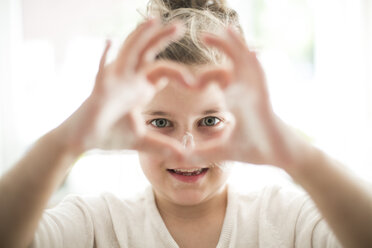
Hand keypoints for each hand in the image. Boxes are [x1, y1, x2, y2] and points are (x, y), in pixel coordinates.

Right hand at [58, 19, 191, 159]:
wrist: (84, 141)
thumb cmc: (110, 135)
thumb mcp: (143, 141)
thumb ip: (163, 146)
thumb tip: (184, 157)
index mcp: (140, 88)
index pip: (162, 71)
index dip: (180, 74)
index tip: (195, 84)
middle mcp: (129, 80)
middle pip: (147, 53)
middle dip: (162, 39)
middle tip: (180, 26)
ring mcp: (114, 81)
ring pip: (129, 53)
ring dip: (140, 36)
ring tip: (154, 21)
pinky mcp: (100, 89)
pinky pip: (101, 70)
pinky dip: (104, 57)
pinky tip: (107, 42)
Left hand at [188, 27, 310, 169]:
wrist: (277, 155)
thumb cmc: (253, 149)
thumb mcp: (220, 150)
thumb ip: (199, 153)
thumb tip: (176, 160)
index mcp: (234, 98)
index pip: (217, 77)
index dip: (203, 77)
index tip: (190, 85)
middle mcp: (244, 90)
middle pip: (231, 61)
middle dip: (220, 46)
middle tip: (203, 35)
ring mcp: (255, 91)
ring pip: (244, 61)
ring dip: (234, 45)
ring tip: (225, 29)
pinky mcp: (264, 97)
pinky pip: (259, 74)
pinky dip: (253, 62)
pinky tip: (248, 51)